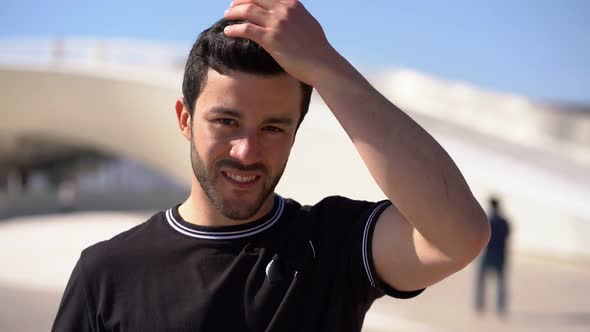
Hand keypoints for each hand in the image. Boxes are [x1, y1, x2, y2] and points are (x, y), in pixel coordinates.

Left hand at [224, 0, 338, 85]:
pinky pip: (246, 29)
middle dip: (239, 1)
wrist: (322, 64)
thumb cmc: (317, 49)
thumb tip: (291, 14)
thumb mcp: (308, 23)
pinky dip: (234, 29)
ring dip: (233, 13)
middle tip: (231, 8)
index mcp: (292, 4)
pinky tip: (228, 32)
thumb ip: (296, 15)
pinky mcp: (270, 39)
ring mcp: (276, 24)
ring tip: (227, 17)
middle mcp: (283, 10)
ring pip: (247, 11)